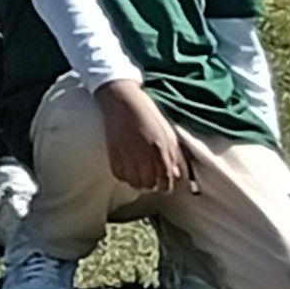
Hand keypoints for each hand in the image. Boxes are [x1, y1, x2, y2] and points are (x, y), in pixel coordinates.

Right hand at [102, 80, 186, 196]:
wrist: (122, 101)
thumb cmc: (148, 116)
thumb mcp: (168, 134)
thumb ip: (174, 156)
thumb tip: (176, 175)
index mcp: (161, 151)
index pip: (166, 180)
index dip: (166, 186)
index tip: (164, 185)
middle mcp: (144, 157)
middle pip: (149, 185)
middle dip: (152, 185)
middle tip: (151, 178)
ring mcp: (127, 156)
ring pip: (134, 183)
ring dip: (138, 182)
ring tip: (138, 175)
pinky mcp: (113, 153)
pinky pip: (119, 175)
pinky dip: (124, 175)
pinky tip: (127, 169)